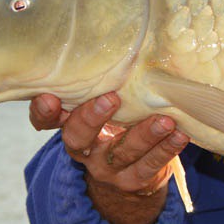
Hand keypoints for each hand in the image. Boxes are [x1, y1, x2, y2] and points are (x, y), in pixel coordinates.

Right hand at [30, 92, 187, 194]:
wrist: (131, 172)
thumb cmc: (118, 123)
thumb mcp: (103, 106)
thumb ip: (104, 85)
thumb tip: (126, 44)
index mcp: (71, 126)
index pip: (45, 121)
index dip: (43, 112)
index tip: (49, 97)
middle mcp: (84, 149)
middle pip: (78, 137)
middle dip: (92, 118)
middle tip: (112, 99)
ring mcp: (108, 168)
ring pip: (121, 152)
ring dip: (144, 135)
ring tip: (165, 121)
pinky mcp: (133, 180)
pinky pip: (149, 166)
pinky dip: (165, 150)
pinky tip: (179, 136)